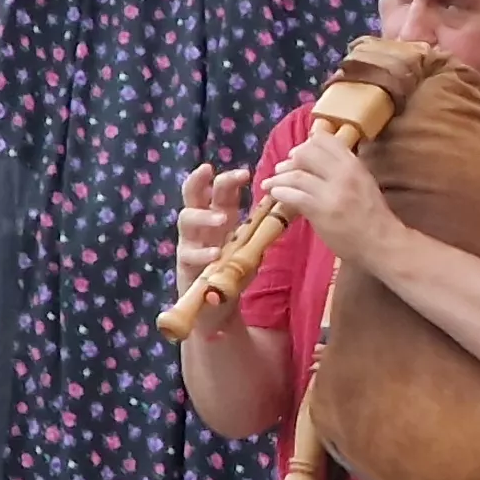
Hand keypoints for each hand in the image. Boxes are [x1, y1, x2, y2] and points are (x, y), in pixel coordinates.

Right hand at [174, 164, 250, 332]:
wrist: (216, 307)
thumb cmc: (233, 271)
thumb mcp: (252, 247)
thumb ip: (265, 228)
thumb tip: (294, 205)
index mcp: (217, 219)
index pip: (219, 194)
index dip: (227, 181)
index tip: (243, 171)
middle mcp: (200, 227)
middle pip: (193, 197)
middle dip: (200, 182)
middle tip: (212, 172)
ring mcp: (190, 244)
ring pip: (185, 220)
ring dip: (203, 216)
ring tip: (222, 218)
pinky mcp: (185, 266)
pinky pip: (189, 255)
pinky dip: (202, 253)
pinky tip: (215, 254)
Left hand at [258, 133, 398, 262]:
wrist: (382, 243)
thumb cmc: (374, 216)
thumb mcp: (364, 183)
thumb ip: (344, 170)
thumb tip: (319, 160)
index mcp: (355, 165)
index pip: (325, 140)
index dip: (307, 144)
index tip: (300, 153)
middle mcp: (343, 173)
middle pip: (305, 154)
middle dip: (290, 161)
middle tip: (283, 168)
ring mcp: (331, 192)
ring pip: (295, 175)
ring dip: (279, 178)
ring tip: (272, 184)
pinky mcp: (320, 210)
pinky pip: (293, 196)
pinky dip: (280, 193)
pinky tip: (276, 195)